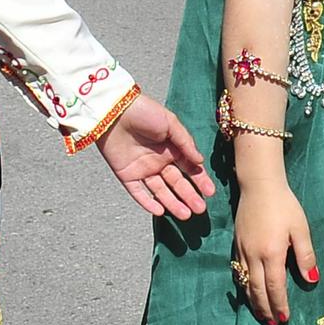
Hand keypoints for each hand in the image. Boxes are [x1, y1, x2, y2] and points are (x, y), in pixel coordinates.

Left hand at [93, 93, 214, 217]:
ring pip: (160, 191)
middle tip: (200, 209)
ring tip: (185, 215)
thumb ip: (185, 143)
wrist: (114, 110)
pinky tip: (160, 211)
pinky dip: (148, 203)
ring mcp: (143, 169)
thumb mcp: (170, 123)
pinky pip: (138, 192)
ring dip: (173, 203)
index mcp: (171, 148)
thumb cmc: (144, 111)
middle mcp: (158, 161)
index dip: (200, 180)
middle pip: (176, 183)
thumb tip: (200, 161)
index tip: (210, 192)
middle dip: (189, 196)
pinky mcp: (126, 175)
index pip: (189, 168)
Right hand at [232, 180, 316, 324]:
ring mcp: (242, 250)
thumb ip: (305, 256)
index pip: (275, 287)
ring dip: (253, 301)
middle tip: (272, 323)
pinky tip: (249, 290)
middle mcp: (254, 255)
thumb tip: (312, 280)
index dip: (279, 305)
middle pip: (257, 290)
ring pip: (246, 283)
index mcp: (272, 253)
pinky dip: (244, 286)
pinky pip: (239, 271)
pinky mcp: (237, 244)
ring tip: (261, 314)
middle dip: (265, 309)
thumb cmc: (284, 205)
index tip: (284, 319)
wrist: (259, 185)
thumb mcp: (300, 228)